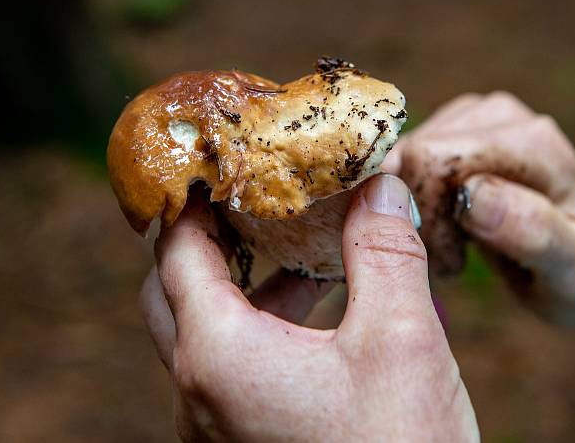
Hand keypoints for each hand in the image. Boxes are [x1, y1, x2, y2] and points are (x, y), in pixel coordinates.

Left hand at [139, 174, 478, 441]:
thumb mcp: (402, 341)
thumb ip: (385, 252)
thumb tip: (382, 185)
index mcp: (219, 356)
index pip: (176, 250)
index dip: (193, 196)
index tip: (220, 157)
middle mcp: (198, 394)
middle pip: (172, 290)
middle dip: (208, 238)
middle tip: (252, 199)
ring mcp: (214, 427)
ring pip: (202, 332)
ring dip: (244, 284)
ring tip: (303, 251)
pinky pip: (229, 368)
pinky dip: (262, 326)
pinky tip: (323, 314)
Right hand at [388, 92, 574, 335]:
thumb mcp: (573, 269)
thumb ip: (532, 230)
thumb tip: (472, 191)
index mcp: (533, 142)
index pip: (436, 161)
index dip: (427, 217)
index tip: (455, 265)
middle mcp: (500, 114)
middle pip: (414, 155)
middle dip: (419, 214)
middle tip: (450, 259)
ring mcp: (473, 115)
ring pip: (401, 158)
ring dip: (414, 211)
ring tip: (452, 249)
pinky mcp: (451, 126)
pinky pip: (402, 160)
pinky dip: (412, 201)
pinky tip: (443, 229)